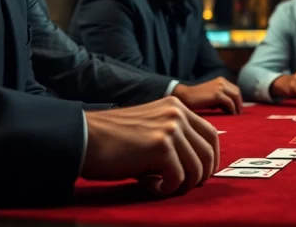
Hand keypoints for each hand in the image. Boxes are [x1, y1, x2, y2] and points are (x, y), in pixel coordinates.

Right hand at [82, 96, 219, 196]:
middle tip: (183, 186)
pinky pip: (178, 177)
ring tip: (161, 185)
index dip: (211, 157)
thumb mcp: (150, 127)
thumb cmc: (114, 139)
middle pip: (208, 152)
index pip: (210, 133)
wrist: (84, 137)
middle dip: (201, 174)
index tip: (202, 172)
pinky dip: (166, 189)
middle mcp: (177, 114)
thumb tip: (197, 163)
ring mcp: (170, 128)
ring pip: (196, 168)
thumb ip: (174, 136)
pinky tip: (149, 185)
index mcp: (177, 106)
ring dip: (181, 184)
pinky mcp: (161, 146)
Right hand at [173, 78, 242, 114]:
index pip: (235, 89)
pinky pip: (229, 102)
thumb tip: (232, 108)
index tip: (238, 108)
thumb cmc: (199, 98)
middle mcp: (222, 82)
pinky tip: (229, 114)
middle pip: (237, 92)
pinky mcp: (217, 94)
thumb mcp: (213, 96)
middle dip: (239, 103)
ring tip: (235, 115)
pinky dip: (231, 108)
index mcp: (221, 80)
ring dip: (237, 106)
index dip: (238, 99)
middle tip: (239, 113)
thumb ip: (222, 99)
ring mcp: (219, 87)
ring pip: (235, 96)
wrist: (186, 96)